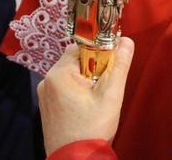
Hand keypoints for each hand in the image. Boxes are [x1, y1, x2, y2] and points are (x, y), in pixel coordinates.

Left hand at [38, 38, 134, 154]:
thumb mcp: (111, 96)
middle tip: (104, 88)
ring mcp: (45, 94)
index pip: (81, 48)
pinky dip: (77, 93)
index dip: (99, 54)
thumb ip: (119, 66)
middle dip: (94, 70)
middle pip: (76, 61)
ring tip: (96, 101)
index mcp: (59, 74)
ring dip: (86, 82)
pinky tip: (86, 108)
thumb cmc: (91, 130)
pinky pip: (64, 89)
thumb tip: (126, 41)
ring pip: (71, 75)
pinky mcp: (48, 106)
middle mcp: (47, 81)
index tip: (110, 68)